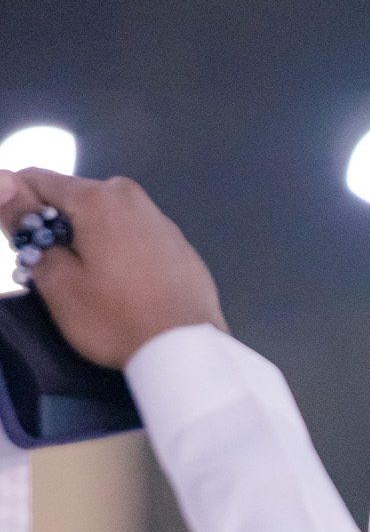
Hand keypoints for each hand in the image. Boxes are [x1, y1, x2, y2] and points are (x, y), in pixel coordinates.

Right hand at [0, 168, 226, 367]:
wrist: (188, 353)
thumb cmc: (117, 320)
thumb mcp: (58, 280)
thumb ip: (26, 227)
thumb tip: (5, 183)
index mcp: (97, 197)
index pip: (38, 179)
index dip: (19, 205)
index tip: (20, 239)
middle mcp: (131, 197)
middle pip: (75, 198)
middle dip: (57, 226)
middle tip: (54, 271)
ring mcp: (161, 220)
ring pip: (108, 219)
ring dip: (90, 240)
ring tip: (93, 285)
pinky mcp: (180, 247)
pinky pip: (137, 239)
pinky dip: (122, 253)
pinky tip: (126, 289)